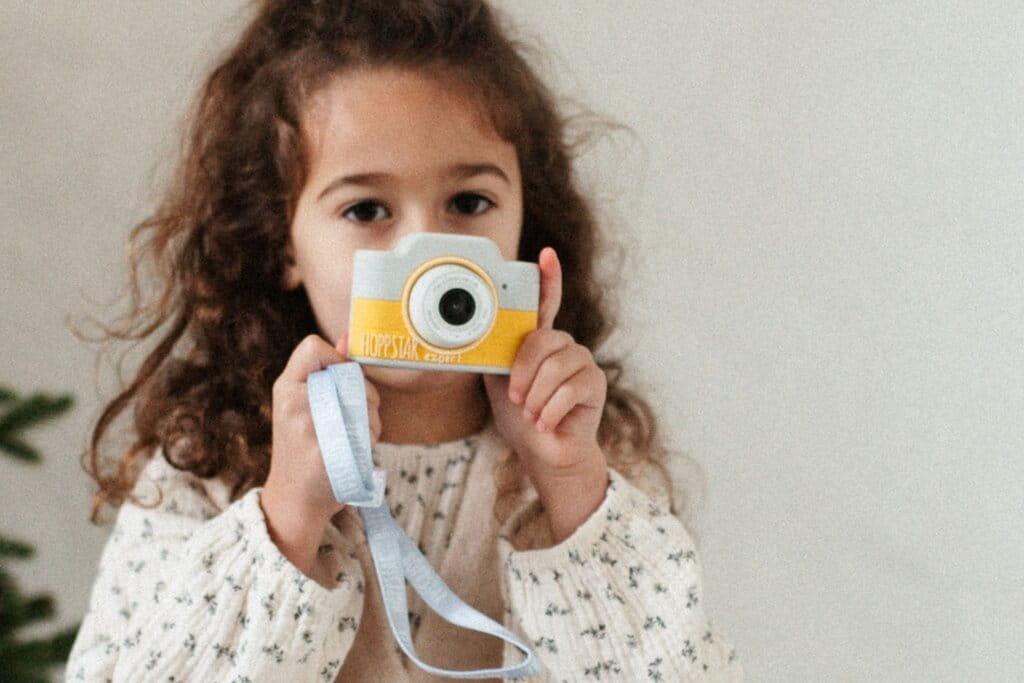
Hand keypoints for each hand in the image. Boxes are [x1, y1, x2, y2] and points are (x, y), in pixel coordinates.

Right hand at [264, 334, 381, 522]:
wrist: (293, 501)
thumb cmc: (305, 448)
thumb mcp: (305, 404)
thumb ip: (327, 370)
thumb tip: (348, 336)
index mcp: (285, 387)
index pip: (313, 346)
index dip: (337, 359)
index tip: (342, 382)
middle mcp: (291, 402)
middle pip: (350, 374)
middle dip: (366, 395)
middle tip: (357, 417)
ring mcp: (306, 428)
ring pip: (364, 404)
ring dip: (372, 421)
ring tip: (355, 439)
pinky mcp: (324, 452)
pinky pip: (366, 432)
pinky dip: (370, 442)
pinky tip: (356, 453)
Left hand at [482, 248, 607, 482]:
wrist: (544, 452)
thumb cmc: (521, 415)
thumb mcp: (498, 381)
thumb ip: (495, 355)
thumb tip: (476, 337)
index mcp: (540, 341)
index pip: (546, 303)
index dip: (548, 278)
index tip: (546, 255)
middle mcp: (564, 345)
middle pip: (542, 340)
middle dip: (523, 374)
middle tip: (516, 398)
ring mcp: (583, 362)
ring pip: (554, 367)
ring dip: (535, 398)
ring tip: (532, 413)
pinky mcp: (596, 384)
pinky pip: (569, 390)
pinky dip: (549, 411)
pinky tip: (546, 423)